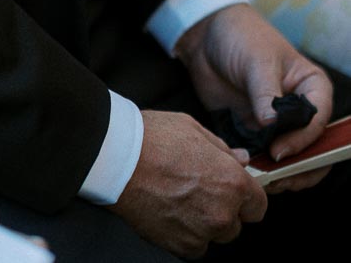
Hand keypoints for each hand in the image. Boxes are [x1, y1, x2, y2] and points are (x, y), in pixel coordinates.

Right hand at [112, 109, 265, 256]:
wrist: (117, 159)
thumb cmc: (152, 138)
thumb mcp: (193, 129)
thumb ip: (223, 149)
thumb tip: (241, 159)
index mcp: (231, 182)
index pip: (258, 205)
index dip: (246, 196)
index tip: (233, 191)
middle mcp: (222, 212)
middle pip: (237, 223)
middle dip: (224, 209)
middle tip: (198, 188)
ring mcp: (202, 232)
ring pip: (215, 235)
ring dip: (205, 222)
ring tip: (180, 198)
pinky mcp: (181, 245)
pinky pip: (195, 245)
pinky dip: (186, 233)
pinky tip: (170, 210)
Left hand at [176, 4, 332, 191]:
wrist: (205, 36)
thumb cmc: (240, 37)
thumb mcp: (256, 60)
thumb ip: (265, 93)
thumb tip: (270, 125)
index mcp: (312, 88)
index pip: (318, 121)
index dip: (303, 140)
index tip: (279, 150)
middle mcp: (300, 110)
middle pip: (312, 149)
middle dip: (299, 167)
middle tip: (277, 178)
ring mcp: (278, 124)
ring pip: (290, 159)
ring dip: (279, 173)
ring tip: (261, 179)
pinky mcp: (256, 132)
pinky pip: (263, 158)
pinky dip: (258, 168)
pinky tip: (246, 173)